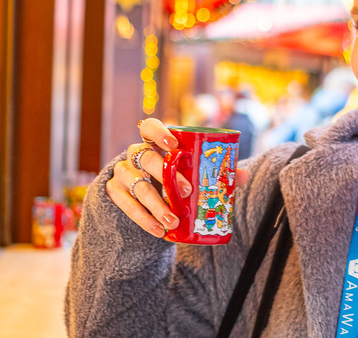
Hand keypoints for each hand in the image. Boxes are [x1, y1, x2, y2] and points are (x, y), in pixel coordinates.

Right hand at [105, 118, 249, 237]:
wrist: (143, 200)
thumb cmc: (171, 179)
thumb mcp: (188, 174)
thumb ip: (212, 173)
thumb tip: (243, 176)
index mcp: (153, 143)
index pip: (149, 128)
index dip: (159, 132)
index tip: (173, 143)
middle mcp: (135, 155)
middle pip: (146, 158)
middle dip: (166, 175)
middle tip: (187, 192)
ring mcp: (122, 173)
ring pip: (137, 186)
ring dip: (156, 205)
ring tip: (174, 220)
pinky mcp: (114, 192)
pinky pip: (127, 205)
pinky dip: (144, 219)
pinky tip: (159, 230)